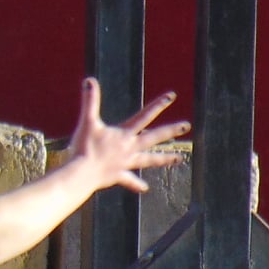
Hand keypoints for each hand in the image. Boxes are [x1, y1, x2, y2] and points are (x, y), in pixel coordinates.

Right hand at [66, 78, 188, 193]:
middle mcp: (129, 148)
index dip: (158, 105)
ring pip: (149, 160)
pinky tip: (145, 188)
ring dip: (163, 159)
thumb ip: (90, 101)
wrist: (82, 174)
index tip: (172, 96)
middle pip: (154, 137)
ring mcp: (125, 163)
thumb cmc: (84, 148)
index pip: (144, 116)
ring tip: (179, 159)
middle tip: (186, 125)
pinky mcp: (118, 176)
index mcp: (124, 134)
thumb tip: (89, 80)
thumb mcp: (87, 122)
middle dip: (170, 130)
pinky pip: (130, 181)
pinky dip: (137, 184)